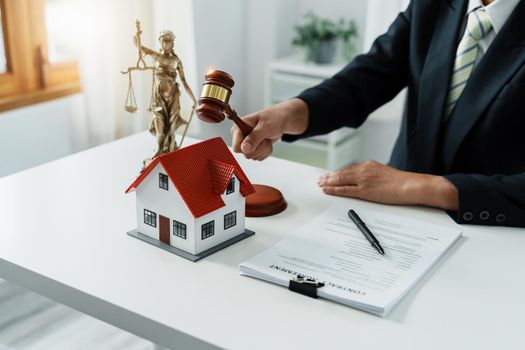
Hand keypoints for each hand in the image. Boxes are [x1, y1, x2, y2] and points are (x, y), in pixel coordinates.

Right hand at [231, 98, 308, 160]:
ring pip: (252, 156)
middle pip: (245, 154)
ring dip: (263, 150)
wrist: (281, 120)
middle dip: (259, 148)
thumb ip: (254, 137)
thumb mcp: (265, 127)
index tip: (259, 140)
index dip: (248, 148)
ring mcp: (245, 143)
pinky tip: (267, 142)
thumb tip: (244, 148)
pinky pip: (257, 158)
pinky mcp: (251, 148)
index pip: (236, 147)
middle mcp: (239, 136)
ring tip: (267, 138)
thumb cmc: (274, 119)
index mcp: (238, 128)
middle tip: (265, 138)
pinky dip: (265, 152)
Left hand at [317, 160, 458, 209]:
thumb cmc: (402, 182)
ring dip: (328, 182)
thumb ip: (373, 175)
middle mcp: (364, 170)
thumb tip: (367, 180)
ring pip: (340, 180)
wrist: (410, 185)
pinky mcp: (364, 191)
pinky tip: (327, 190)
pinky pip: (345, 190)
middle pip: (342, 173)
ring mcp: (363, 180)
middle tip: (320, 179)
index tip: (331, 174)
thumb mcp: (385, 173)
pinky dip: (334, 189)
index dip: (338, 173)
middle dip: (329, 176)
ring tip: (320, 184)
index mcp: (369, 165)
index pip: (349, 169)